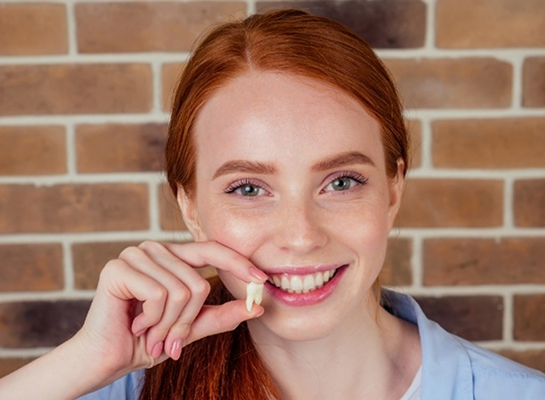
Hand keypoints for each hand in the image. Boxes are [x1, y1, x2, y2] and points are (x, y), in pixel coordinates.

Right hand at [73, 240, 266, 383]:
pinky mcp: (119, 267)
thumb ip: (222, 315)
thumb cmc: (148, 340)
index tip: (262, 281)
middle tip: (169, 340)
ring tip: (150, 333)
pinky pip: (159, 294)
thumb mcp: (191, 327)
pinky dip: (153, 319)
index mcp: (173, 257)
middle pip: (198, 282)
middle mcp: (156, 250)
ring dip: (168, 325)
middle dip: (186, 321)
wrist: (108, 358)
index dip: (238, 263)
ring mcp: (136, 254)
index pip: (213, 250)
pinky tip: (136, 324)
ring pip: (180, 291)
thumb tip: (257, 307)